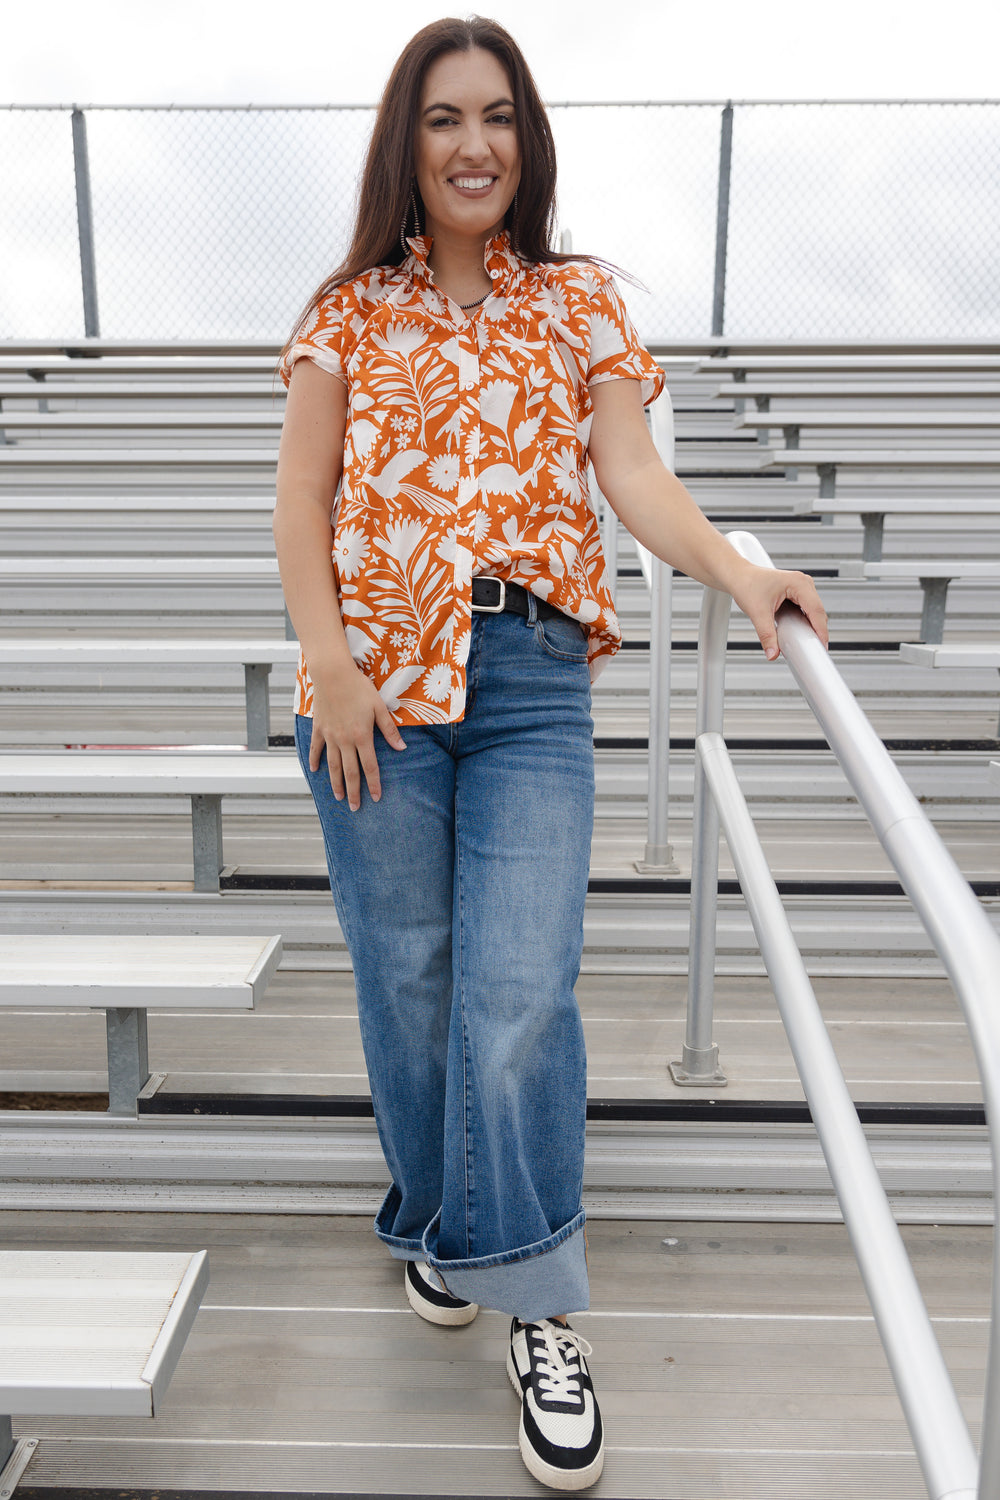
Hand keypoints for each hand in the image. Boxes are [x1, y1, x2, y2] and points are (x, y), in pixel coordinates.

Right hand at [309, 661, 405, 809]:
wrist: (333, 674)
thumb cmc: (359, 688)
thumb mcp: (379, 707)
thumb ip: (390, 730)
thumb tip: (402, 748)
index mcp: (362, 736)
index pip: (370, 767)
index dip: (374, 784)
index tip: (376, 797)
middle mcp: (345, 740)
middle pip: (350, 772)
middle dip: (353, 792)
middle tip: (355, 807)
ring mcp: (330, 736)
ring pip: (333, 765)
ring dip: (336, 783)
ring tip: (338, 797)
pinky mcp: (319, 728)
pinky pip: (316, 749)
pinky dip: (315, 761)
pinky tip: (315, 771)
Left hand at [733, 565, 828, 660]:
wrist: (738, 576)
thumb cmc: (746, 584)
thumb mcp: (757, 612)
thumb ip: (767, 635)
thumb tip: (773, 653)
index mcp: (798, 583)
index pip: (816, 610)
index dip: (821, 630)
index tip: (822, 646)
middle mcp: (803, 583)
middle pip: (818, 611)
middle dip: (818, 630)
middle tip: (815, 650)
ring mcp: (801, 587)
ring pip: (814, 611)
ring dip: (812, 626)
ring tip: (808, 643)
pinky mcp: (797, 593)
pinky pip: (807, 610)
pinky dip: (805, 622)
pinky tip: (801, 632)